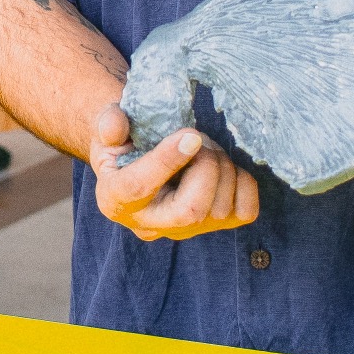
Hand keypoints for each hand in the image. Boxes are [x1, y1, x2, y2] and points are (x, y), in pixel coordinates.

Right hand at [89, 103, 257, 242]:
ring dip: (222, 167)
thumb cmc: (125, 142)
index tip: (190, 135)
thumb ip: (109, 123)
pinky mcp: (214, 226)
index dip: (166, 161)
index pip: (138, 188)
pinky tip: (222, 167)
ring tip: (205, 148)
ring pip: (219, 210)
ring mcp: (184, 230)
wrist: (140, 159)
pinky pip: (245, 211)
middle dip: (205, 168)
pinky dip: (243, 182)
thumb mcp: (109, 128)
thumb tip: (115, 128)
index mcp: (114, 198)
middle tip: (199, 139)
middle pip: (190, 212)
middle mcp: (148, 223)